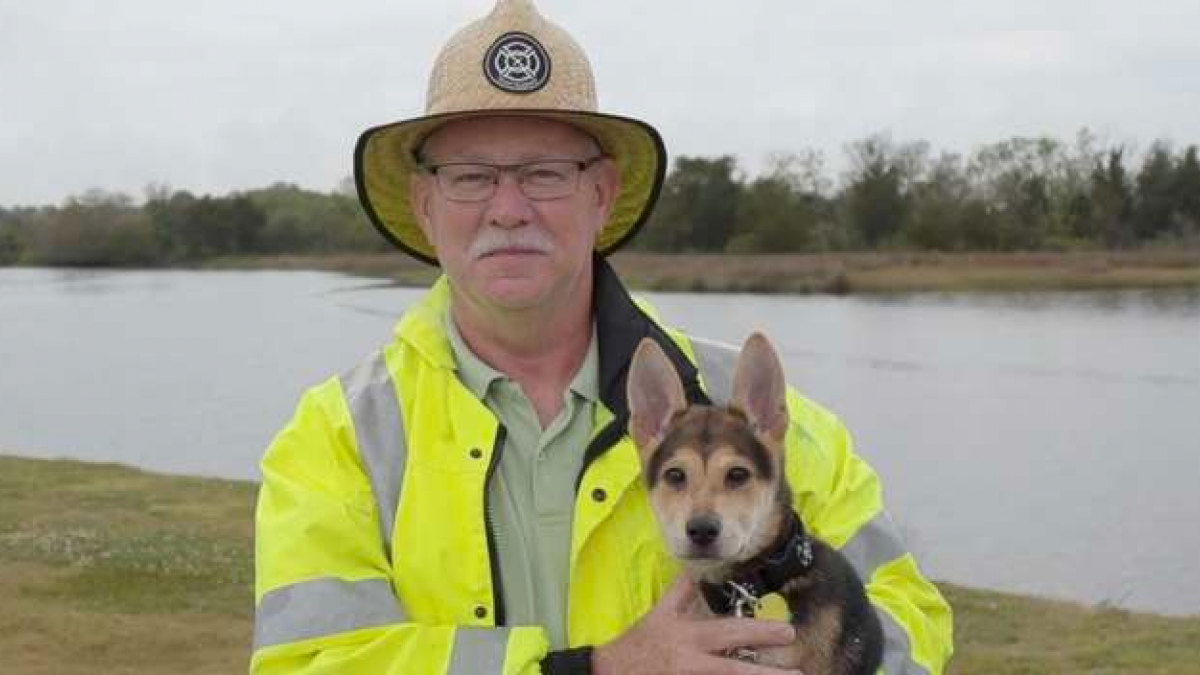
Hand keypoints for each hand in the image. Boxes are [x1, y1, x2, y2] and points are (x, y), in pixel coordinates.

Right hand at [590, 575, 802, 673]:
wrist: (610, 672)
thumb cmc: (638, 644)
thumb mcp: (658, 614)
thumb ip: (680, 593)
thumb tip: (694, 570)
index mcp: (689, 638)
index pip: (730, 634)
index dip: (759, 633)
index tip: (787, 632)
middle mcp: (692, 663)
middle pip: (735, 671)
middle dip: (768, 673)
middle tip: (798, 673)